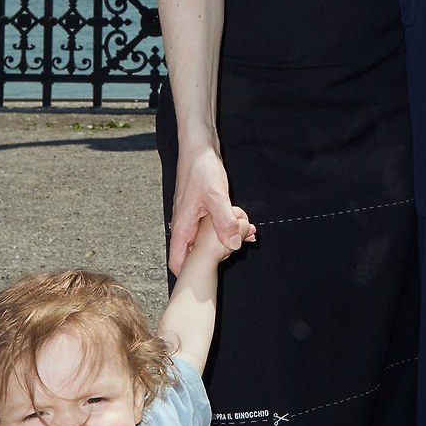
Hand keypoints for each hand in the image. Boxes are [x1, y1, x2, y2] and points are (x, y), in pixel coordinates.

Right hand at [169, 145, 248, 275]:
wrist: (199, 147)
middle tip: (240, 247)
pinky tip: (245, 225)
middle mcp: (184, 225)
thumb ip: (224, 222)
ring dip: (227, 239)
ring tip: (248, 235)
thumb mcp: (216, 197)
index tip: (206, 278)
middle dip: (217, 255)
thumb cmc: (201, 169)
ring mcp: (193, 218)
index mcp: (182, 227)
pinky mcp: (202, 210)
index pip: (178, 261)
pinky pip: (214, 226)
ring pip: (208, 239)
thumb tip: (232, 246)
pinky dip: (228, 228)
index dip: (189, 274)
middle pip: (195, 253)